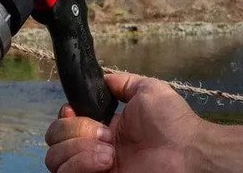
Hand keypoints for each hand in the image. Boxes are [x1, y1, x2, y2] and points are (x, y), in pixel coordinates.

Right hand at [45, 73, 210, 171]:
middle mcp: (94, 149)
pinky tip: (107, 161)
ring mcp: (94, 169)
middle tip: (104, 133)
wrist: (189, 153)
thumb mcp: (147, 90)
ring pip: (54, 160)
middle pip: (53, 140)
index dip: (65, 116)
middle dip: (73, 130)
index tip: (75, 110)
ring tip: (109, 151)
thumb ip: (122, 83)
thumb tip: (102, 79)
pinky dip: (81, 164)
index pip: (64, 122)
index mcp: (104, 128)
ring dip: (77, 149)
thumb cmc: (172, 123)